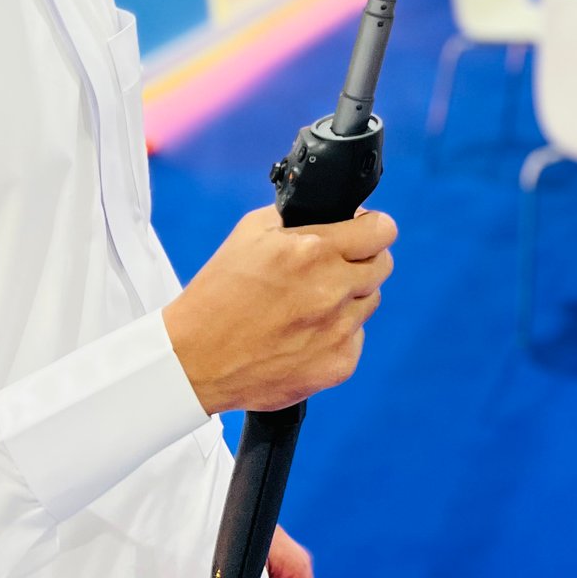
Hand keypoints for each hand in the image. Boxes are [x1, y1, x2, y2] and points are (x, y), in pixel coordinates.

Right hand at [163, 206, 396, 416]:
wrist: (194, 361)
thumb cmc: (217, 294)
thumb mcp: (250, 233)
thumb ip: (298, 217)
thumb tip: (339, 212)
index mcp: (314, 252)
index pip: (382, 230)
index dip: (373, 228)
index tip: (364, 232)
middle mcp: (332, 290)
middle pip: (382, 265)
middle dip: (362, 260)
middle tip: (332, 268)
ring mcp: (338, 331)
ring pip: (369, 301)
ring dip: (349, 298)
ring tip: (308, 305)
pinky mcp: (338, 365)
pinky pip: (355, 338)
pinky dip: (337, 334)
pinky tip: (303, 334)